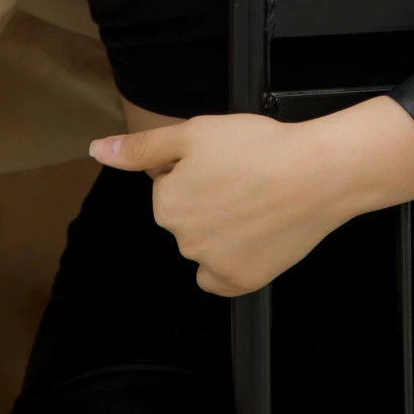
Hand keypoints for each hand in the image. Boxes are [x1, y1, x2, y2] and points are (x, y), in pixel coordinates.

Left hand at [90, 97, 413, 295]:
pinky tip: (252, 235)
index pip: (168, 186)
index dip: (195, 169)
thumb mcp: (195, 131)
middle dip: (205, 199)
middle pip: (185, 217)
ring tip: (254, 199)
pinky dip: (231, 260)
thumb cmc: (260, 147)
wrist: (317, 173)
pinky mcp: (242, 282)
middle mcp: (184, 241)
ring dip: (220, 227)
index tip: (222, 160)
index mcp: (168, 203)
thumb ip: (142, 147)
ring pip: (203, 245)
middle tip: (240, 177)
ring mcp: (214, 265)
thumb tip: (97, 151)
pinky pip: (221, 277)